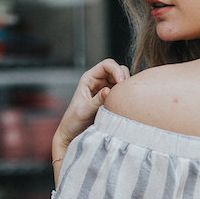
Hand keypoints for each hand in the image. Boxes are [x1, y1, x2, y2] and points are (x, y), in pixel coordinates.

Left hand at [52, 59, 129, 175]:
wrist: (73, 134)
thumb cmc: (73, 121)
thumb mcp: (84, 111)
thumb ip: (96, 101)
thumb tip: (108, 91)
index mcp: (89, 78)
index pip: (107, 64)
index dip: (116, 70)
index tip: (121, 82)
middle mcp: (99, 81)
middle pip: (119, 70)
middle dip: (124, 79)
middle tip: (123, 94)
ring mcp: (106, 90)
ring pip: (123, 82)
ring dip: (125, 89)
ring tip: (122, 102)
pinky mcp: (112, 100)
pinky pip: (123, 94)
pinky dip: (126, 97)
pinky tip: (123, 107)